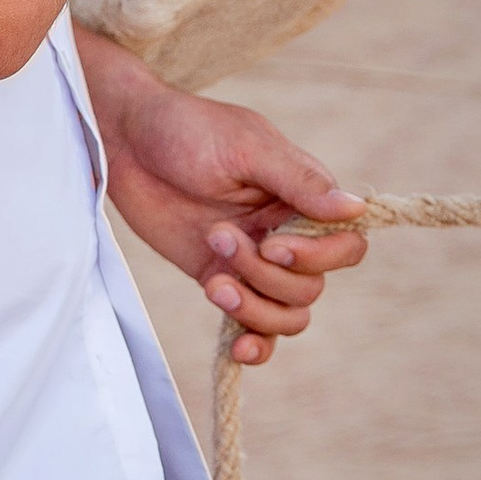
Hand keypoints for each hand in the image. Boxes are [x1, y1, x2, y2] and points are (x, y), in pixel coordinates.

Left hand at [77, 30, 367, 367]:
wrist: (124, 140)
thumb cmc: (187, 130)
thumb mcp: (246, 148)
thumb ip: (299, 182)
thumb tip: (356, 210)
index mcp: (301, 196)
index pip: (345, 246)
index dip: (318, 257)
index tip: (272, 243)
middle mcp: (284, 231)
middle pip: (309, 287)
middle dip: (266, 275)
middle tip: (218, 236)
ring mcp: (252, 260)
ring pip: (286, 314)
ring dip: (254, 309)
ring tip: (214, 283)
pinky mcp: (218, 277)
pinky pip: (252, 326)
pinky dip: (254, 344)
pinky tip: (236, 349)